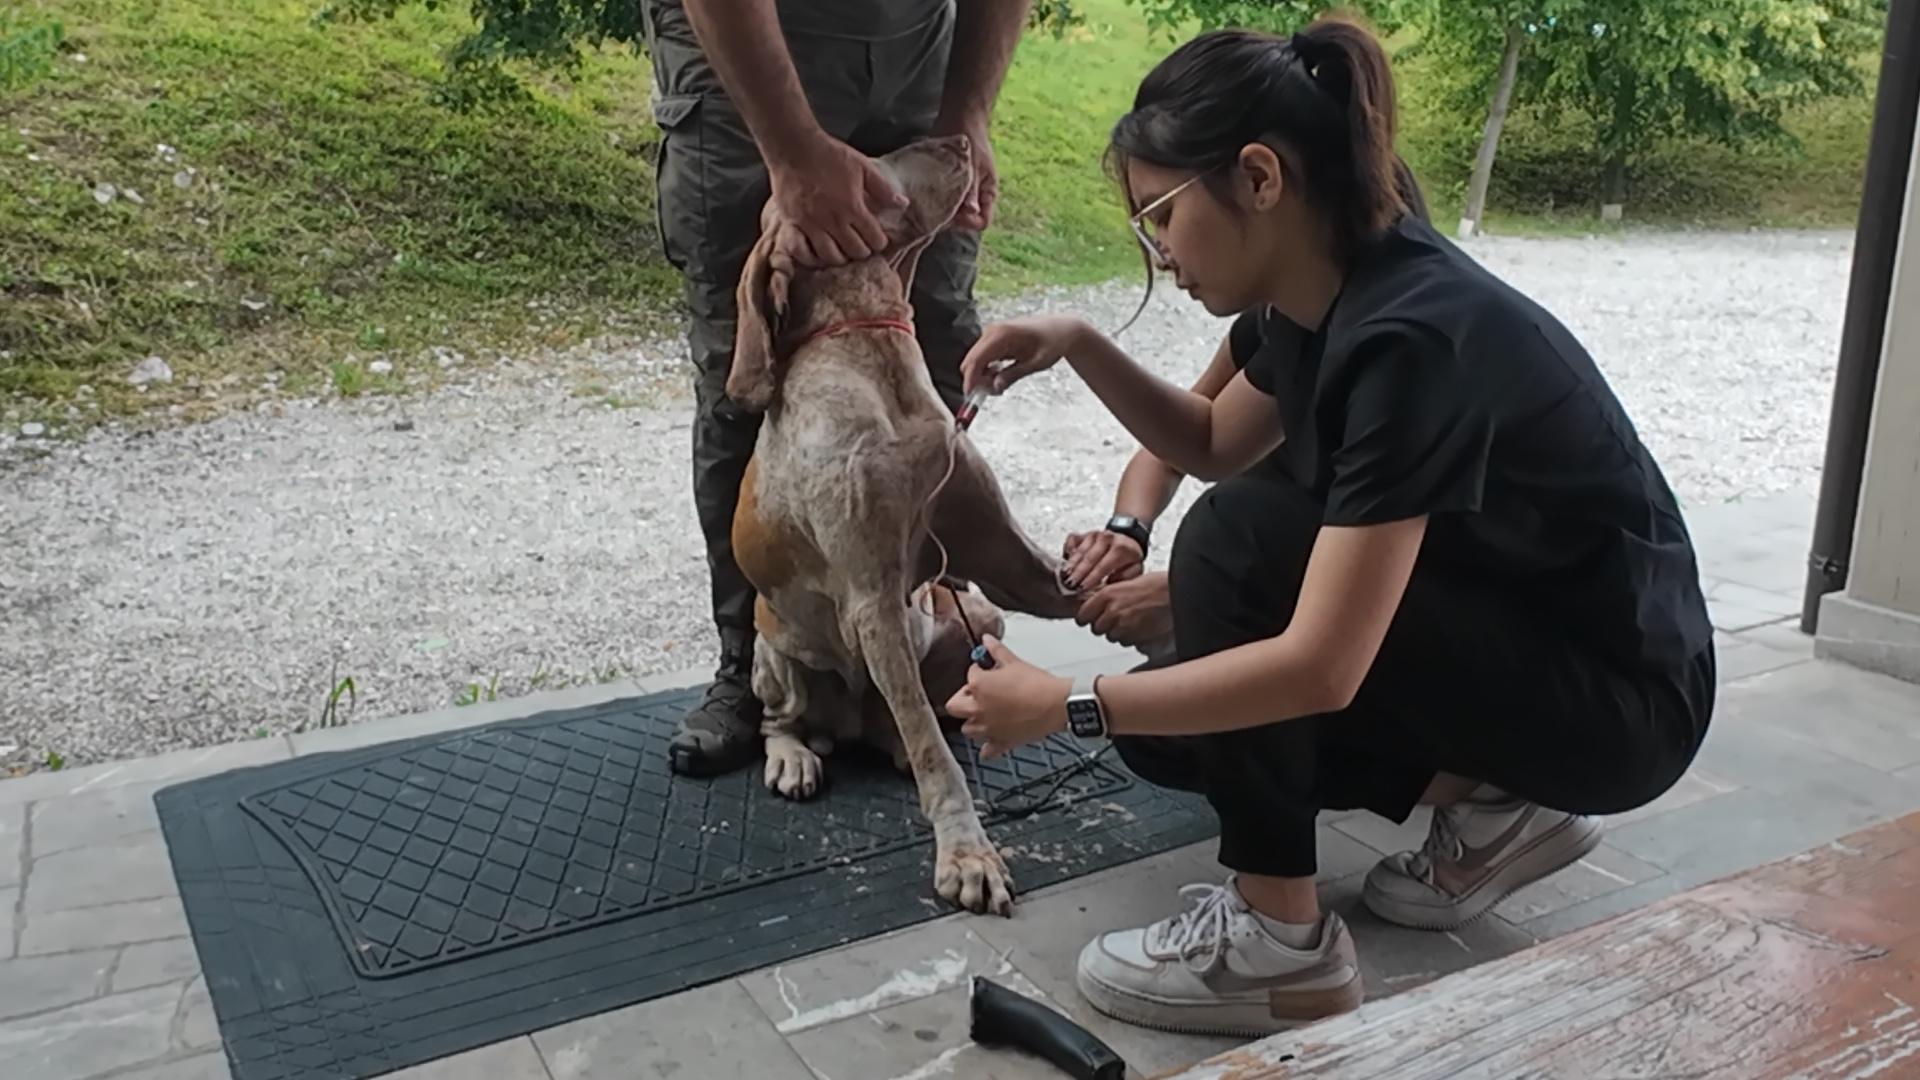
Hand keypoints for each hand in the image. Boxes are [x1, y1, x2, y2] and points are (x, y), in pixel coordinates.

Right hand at [766, 136, 908, 266]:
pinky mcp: (793, 224)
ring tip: (843, 251)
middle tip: (862, 244)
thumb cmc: (829, 155)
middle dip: (863, 251)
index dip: (880, 242)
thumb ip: (883, 189)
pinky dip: (813, 257)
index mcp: (853, 207)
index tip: (878, 238)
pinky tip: (819, 254)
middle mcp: (833, 220)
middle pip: (855, 251)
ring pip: (831, 257)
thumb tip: (903, 204)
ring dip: (841, 257)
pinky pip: (803, 251)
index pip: (874, 239)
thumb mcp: (863, 167)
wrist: (794, 147)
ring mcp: (811, 224)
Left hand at [936, 114, 997, 231]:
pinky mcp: (948, 185)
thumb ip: (971, 190)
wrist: (961, 117)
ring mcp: (962, 191)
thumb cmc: (970, 139)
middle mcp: (976, 197)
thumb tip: (972, 213)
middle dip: (951, 218)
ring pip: (952, 210)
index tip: (954, 215)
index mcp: (988, 193)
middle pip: (965, 220)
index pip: (982, 222)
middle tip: (934, 210)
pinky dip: (934, 199)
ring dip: (940, 209)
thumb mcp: (972, 166)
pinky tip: (923, 194)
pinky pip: (942, 199)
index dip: (969, 223)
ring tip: (927, 203)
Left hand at [945, 635, 1069, 757]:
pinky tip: (993, 738)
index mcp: (979, 686)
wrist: (1056, 704)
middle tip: (977, 692)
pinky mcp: (1001, 742)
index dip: (979, 670)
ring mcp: (988, 729)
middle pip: (955, 706)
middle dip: (963, 698)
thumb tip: (987, 640)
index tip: (988, 669)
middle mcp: (978, 709)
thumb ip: (996, 651)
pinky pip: (986, 751)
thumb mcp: (1014, 662)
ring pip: (968, 729)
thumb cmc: (1037, 685)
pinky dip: (987, 746)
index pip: (970, 674)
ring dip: (973, 721)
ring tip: (986, 713)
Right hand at [959, 314, 1089, 396]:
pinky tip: (1002, 376)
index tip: (971, 397)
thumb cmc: (1052, 343)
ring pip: (975, 362)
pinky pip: (982, 359)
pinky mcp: (993, 340)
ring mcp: (991, 335)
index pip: (976, 360)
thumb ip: (1014, 374)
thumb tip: (995, 386)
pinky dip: (987, 371)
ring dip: (983, 377)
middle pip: (971, 362)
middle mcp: (992, 332)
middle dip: (978, 381)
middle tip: (997, 393)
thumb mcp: (1036, 363)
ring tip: (1003, 385)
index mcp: (1001, 334)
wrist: (1061, 329)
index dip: (971, 380)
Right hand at [1062, 528, 1144, 589]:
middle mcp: (1106, 538)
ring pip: (1079, 551)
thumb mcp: (1136, 569)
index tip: (1083, 588)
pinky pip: (1072, 540)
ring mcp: (1094, 535)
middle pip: (1088, 558)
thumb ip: (1125, 577)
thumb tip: (1109, 582)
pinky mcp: (1084, 533)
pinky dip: (1067, 550)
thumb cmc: (1129, 558)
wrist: (1127, 539)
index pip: (1103, 566)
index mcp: (1120, 549)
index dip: (1092, 578)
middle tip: (1070, 585)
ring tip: (1064, 577)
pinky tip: (1064, 562)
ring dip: (1071, 565)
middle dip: (1078, 573)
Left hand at [1075, 572, 1173, 649]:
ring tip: (1132, 620)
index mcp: (1107, 595)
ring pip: (1111, 637)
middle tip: (1116, 618)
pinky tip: (1140, 626)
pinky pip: (1127, 642)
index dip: (1086, 617)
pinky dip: (1131, 638)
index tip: (1089, 618)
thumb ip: (1109, 595)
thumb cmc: (1157, 585)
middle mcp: (1112, 611)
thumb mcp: (1126, 583)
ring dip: (1118, 632)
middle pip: (1096, 629)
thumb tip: (1096, 604)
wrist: (1177, 594)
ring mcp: (1124, 626)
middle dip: (1104, 625)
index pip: (1082, 615)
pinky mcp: (1136, 638)